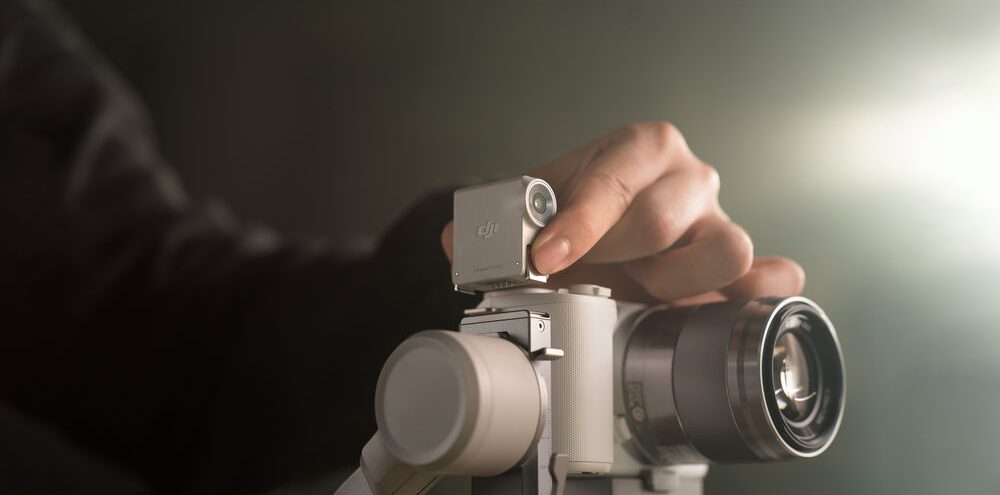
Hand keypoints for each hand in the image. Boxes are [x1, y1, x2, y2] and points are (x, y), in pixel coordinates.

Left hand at [441, 122, 803, 304]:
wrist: (615, 237)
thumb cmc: (584, 216)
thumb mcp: (540, 208)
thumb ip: (494, 221)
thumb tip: (460, 244)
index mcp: (642, 147)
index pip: (616, 179)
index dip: (579, 223)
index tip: (546, 256)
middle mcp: (689, 180)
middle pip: (661, 219)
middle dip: (611, 256)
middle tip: (586, 274)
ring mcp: (720, 222)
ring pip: (723, 249)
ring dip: (670, 283)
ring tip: (640, 289)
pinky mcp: (742, 267)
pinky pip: (772, 275)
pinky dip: (758, 294)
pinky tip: (726, 306)